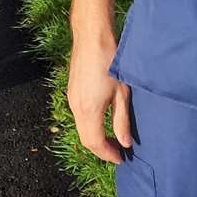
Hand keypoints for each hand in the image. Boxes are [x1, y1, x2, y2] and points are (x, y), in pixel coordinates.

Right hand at [68, 35, 130, 163]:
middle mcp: (76, 107)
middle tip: (117, 152)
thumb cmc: (110, 62)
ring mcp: (72, 98)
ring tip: (111, 138)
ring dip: (94, 137)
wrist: (92, 37)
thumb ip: (122, 121)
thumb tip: (125, 143)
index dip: (107, 154)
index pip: (95, 143)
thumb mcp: (122, 93)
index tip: (121, 158)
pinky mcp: (72, 90)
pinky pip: (78, 116)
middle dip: (100, 149)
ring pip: (81, 128)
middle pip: (85, 139)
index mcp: (89, 111)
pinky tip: (101, 120)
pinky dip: (89, 125)